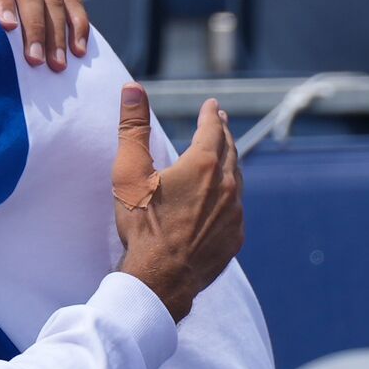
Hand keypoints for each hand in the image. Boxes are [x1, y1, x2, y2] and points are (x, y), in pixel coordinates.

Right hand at [111, 84, 243, 321]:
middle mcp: (227, 186)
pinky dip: (231, 194)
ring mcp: (235, 213)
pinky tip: (223, 199)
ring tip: (223, 156)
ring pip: (238, 179)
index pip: (212, 129)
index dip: (210, 114)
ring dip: (231, 163)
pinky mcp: (235, 237)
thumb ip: (133, 128)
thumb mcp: (130, 174)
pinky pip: (236, 207)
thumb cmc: (143, 226)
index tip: (211, 105)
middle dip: (224, 133)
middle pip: (231, 151)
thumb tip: (133, 88)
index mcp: (204, 166)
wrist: (160, 280)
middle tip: (219, 122)